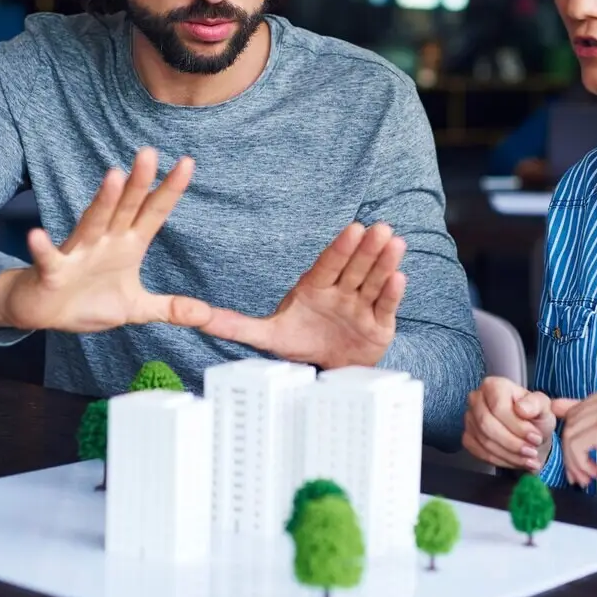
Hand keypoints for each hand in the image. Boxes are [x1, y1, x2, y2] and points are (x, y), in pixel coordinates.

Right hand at [0, 148, 212, 333]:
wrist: (44, 311)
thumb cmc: (89, 299)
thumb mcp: (136, 309)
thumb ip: (171, 308)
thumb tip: (206, 316)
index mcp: (128, 245)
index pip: (153, 212)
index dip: (170, 190)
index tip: (188, 162)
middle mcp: (105, 241)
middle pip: (126, 207)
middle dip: (138, 182)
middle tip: (150, 153)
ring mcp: (78, 254)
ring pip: (93, 222)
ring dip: (103, 201)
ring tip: (114, 176)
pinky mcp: (52, 271)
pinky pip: (48, 258)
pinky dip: (42, 248)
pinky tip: (37, 235)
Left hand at [195, 222, 406, 368]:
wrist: (328, 368)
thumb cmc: (299, 342)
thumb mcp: (266, 336)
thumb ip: (235, 325)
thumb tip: (196, 318)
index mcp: (315, 286)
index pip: (329, 264)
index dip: (341, 248)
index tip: (353, 229)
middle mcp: (341, 291)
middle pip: (355, 266)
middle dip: (367, 249)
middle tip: (380, 228)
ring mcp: (360, 306)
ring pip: (373, 281)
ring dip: (384, 263)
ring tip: (395, 243)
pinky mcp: (378, 324)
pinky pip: (385, 306)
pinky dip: (392, 293)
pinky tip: (399, 277)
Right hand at [461, 377, 557, 471]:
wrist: (529, 434)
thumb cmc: (535, 417)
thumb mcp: (543, 407)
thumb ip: (536, 404)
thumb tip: (521, 409)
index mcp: (494, 385)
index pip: (498, 407)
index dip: (517, 426)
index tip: (536, 437)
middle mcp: (477, 398)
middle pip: (487, 425)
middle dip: (512, 443)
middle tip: (532, 452)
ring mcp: (469, 418)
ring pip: (484, 442)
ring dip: (509, 455)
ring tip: (528, 459)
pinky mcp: (468, 436)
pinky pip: (480, 453)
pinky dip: (501, 460)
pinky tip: (516, 461)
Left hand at [550, 382, 596, 507]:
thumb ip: (586, 413)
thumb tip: (553, 403)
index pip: (576, 410)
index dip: (574, 438)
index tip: (581, 459)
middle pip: (571, 421)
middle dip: (571, 452)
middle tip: (583, 473)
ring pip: (569, 434)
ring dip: (574, 462)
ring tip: (589, 476)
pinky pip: (575, 446)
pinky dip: (579, 465)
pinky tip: (595, 473)